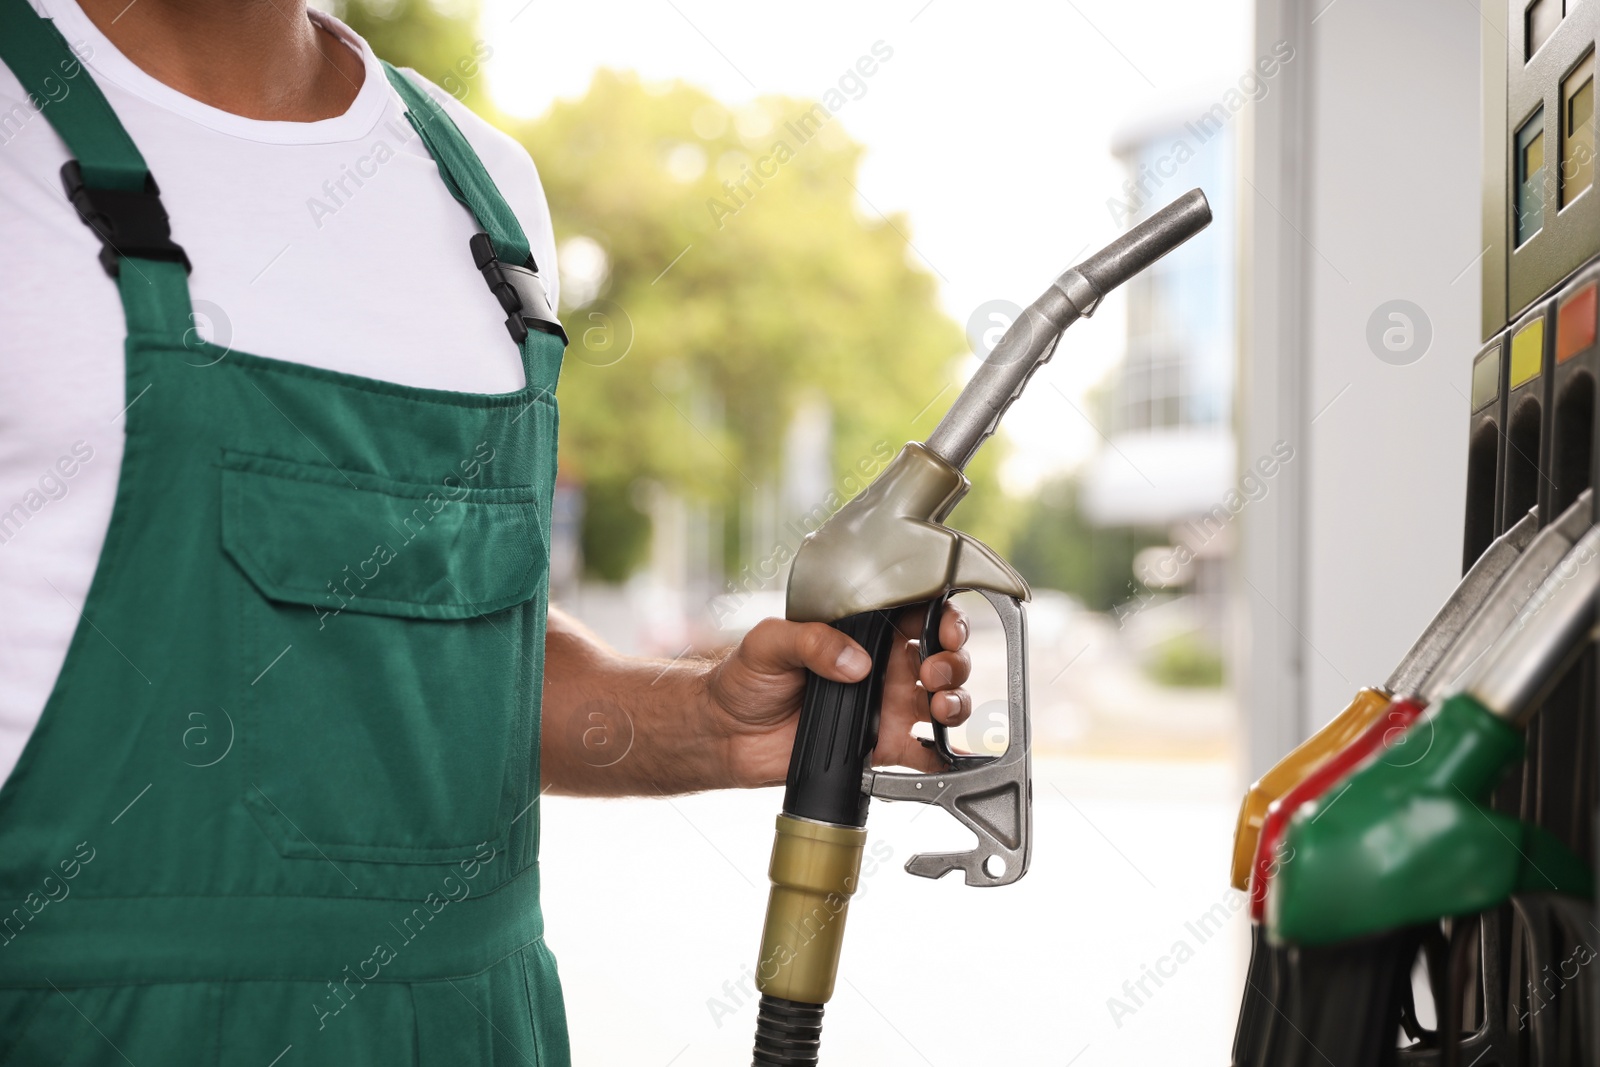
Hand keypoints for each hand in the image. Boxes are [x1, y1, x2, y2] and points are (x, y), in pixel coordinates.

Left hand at [704, 603, 972, 787]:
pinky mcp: (879, 746)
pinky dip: (942, 755)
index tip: (944, 630)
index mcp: (861, 633)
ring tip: (939, 706)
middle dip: (953, 662)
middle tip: (934, 672)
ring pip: (942, 702)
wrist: (727, 733)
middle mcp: (881, 667)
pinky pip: (922, 753)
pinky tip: (943, 753)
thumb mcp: (770, 643)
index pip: (916, 616)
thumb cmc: (745, 678)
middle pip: (942, 658)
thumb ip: (811, 642)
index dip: (942, 619)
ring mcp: (884, 707)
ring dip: (955, 703)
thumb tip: (854, 662)